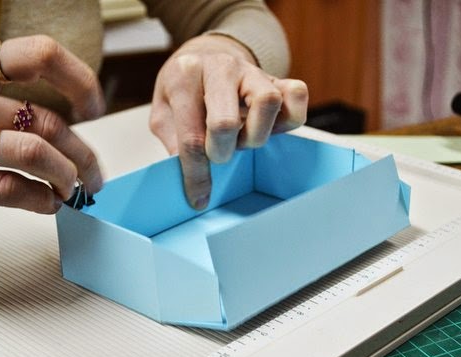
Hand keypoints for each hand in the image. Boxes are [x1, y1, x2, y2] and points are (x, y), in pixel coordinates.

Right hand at [0, 35, 105, 213]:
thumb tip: (67, 125)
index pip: (39, 56)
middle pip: (47, 120)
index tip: (93, 109)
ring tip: (72, 191)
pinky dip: (40, 199)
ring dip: (67, 178)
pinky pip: (8, 188)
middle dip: (83, 154)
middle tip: (94, 174)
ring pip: (36, 153)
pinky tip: (47, 203)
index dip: (79, 82)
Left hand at [149, 34, 307, 209]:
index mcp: (185, 75)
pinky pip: (297, 95)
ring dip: (256, 135)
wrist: (206, 55)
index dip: (196, 174)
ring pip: (268, 103)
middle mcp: (221, 68)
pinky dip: (288, 119)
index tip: (198, 197)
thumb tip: (191, 174)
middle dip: (222, 152)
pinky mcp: (278, 78)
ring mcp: (252, 71)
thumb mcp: (164, 109)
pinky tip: (269, 127)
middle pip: (225, 122)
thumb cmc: (185, 87)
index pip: (190, 136)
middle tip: (220, 153)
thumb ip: (173, 139)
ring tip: (243, 138)